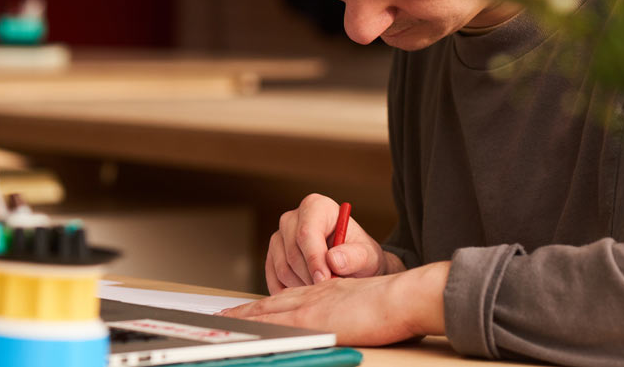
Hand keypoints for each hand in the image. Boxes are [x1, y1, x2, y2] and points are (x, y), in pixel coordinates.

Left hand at [220, 262, 449, 346]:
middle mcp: (313, 294)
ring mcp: (310, 305)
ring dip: (245, 318)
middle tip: (224, 318)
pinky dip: (257, 325)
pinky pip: (276, 321)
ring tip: (223, 325)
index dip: (266, 304)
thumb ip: (345, 305)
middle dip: (247, 311)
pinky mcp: (311, 318)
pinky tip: (244, 331)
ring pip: (269, 310)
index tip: (248, 310)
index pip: (288, 297)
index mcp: (325, 291)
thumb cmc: (392, 302)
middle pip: (272, 302)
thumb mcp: (362, 299)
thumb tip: (342, 311)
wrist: (400, 297)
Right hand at [266, 194, 401, 293]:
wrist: (350, 263)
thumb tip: (333, 260)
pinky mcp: (272, 257)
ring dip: (302, 286)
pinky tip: (309, 294)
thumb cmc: (359, 254)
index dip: (314, 259)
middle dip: (311, 277)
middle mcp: (292, 218)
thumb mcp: (367, 255)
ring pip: (283, 269)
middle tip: (329, 291)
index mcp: (316, 207)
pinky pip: (274, 280)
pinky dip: (290, 293)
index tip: (325, 280)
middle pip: (293, 253)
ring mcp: (278, 237)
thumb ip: (355, 256)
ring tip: (323, 291)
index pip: (307, 233)